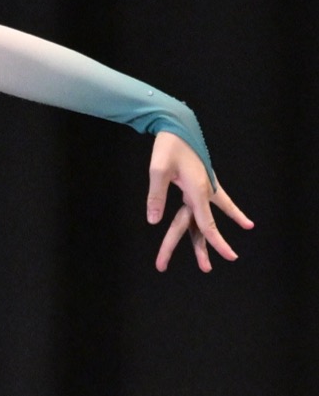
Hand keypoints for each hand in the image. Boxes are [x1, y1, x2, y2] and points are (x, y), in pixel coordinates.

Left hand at [147, 130, 252, 272]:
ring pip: (210, 216)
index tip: (229, 256)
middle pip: (203, 225)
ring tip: (228, 252)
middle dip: (204, 248)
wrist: (178, 126)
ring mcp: (206, 186)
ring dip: (213, 235)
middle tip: (207, 269)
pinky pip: (217, 202)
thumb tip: (152, 221)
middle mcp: (205, 190)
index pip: (206, 223)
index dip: (216, 242)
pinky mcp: (204, 182)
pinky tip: (242, 221)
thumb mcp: (158, 170)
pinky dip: (230, 211)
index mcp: (197, 190)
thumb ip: (156, 196)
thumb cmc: (168, 146)